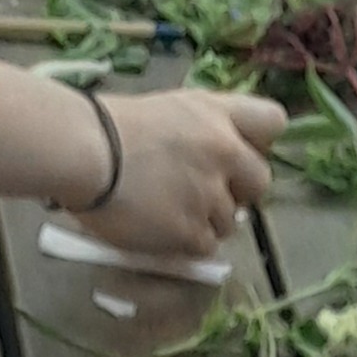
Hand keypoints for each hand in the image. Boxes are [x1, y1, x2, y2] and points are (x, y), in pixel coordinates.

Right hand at [73, 88, 283, 258]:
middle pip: (260, 182)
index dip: (259, 142)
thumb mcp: (168, 110)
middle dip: (239, 192)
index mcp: (216, 114)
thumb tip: (215, 156)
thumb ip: (202, 128)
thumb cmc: (110, 127)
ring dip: (207, 221)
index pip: (272, 122)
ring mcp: (210, 193)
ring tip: (169, 211)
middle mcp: (223, 151)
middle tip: (206, 194)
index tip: (238, 154)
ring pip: (231, 221)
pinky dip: (187, 243)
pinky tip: (161, 229)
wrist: (84, 153)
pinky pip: (206, 246)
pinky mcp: (192, 230)